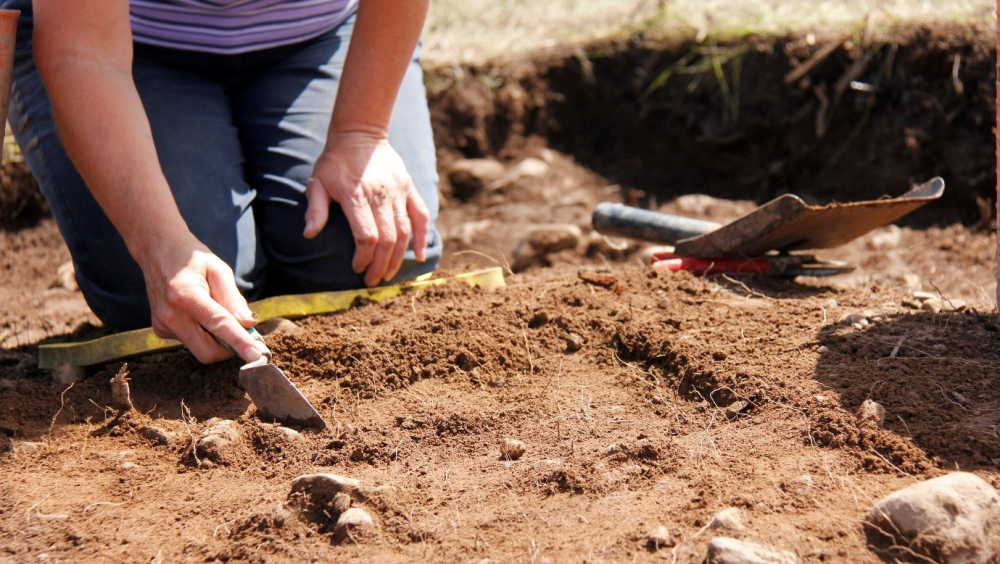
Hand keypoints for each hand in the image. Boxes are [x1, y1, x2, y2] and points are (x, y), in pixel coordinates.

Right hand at [139, 235, 262, 363]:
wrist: (157, 251)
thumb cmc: (192, 258)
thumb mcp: (219, 270)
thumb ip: (233, 298)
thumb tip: (248, 323)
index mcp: (185, 295)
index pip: (218, 326)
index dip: (239, 343)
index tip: (256, 356)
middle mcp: (170, 314)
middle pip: (207, 351)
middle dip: (230, 348)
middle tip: (244, 333)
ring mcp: (163, 324)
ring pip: (199, 349)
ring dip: (216, 339)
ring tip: (215, 310)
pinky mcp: (160, 330)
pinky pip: (189, 341)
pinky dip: (202, 333)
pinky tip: (197, 311)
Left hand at [303, 130, 429, 286]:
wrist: (360, 134)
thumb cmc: (335, 163)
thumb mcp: (317, 183)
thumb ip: (315, 209)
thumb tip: (309, 234)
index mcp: (356, 196)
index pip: (366, 236)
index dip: (363, 257)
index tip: (357, 268)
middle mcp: (380, 195)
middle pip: (387, 239)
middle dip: (380, 265)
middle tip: (373, 280)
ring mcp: (398, 191)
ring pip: (405, 232)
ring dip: (398, 257)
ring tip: (389, 274)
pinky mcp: (409, 188)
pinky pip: (422, 215)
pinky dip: (424, 237)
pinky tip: (420, 255)